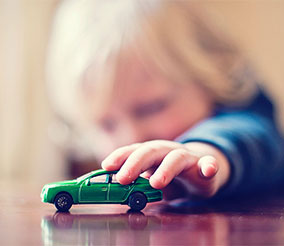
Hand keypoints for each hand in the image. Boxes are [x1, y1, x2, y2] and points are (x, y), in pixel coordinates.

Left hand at [101, 140, 229, 198]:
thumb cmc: (170, 175)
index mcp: (152, 154)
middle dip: (136, 163)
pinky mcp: (205, 166)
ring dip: (166, 168)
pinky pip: (209, 164)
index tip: (107, 166)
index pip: (134, 151)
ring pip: (177, 158)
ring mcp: (187, 158)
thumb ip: (136, 183)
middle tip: (123, 178)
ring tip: (157, 182)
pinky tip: (209, 169)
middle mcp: (167, 151)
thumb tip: (111, 191)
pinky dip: (209, 166)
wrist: (199, 171)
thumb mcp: (151, 179)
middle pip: (151, 151)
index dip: (120, 156)